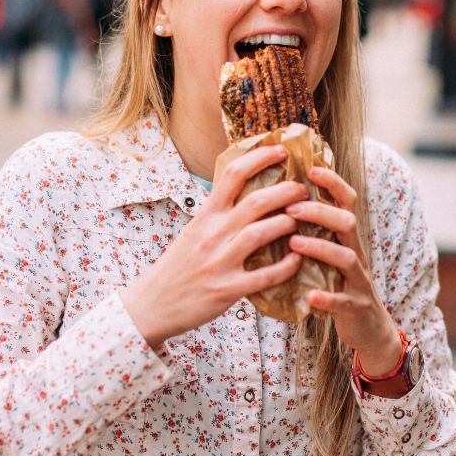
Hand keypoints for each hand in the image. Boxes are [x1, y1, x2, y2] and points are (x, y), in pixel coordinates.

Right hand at [121, 145, 306, 349]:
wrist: (152, 304)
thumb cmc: (177, 266)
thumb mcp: (193, 231)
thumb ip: (218, 212)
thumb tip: (246, 190)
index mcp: (205, 216)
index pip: (233, 174)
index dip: (261, 157)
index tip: (282, 151)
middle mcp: (212, 234)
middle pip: (256, 201)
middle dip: (287, 191)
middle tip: (303, 189)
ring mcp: (220, 262)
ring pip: (261, 233)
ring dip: (288, 223)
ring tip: (301, 220)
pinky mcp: (227, 290)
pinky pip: (265, 276)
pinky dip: (286, 266)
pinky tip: (297, 258)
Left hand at [284, 166, 400, 374]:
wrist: (367, 328)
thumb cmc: (338, 285)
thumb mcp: (328, 255)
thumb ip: (313, 232)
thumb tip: (279, 202)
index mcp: (346, 239)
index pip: (346, 201)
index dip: (332, 182)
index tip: (309, 168)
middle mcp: (356, 253)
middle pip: (348, 222)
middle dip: (321, 211)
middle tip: (292, 207)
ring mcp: (358, 280)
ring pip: (347, 257)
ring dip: (320, 247)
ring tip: (294, 242)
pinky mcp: (356, 307)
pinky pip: (343, 301)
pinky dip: (327, 298)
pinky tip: (310, 295)